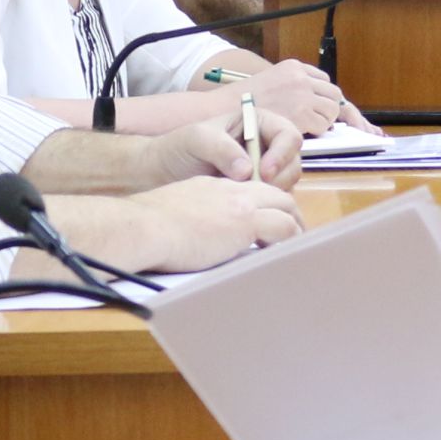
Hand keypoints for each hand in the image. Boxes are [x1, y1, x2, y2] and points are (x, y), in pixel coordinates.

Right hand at [108, 176, 302, 272]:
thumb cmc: (147, 226)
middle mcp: (232, 190)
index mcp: (214, 186)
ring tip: (297, 246)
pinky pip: (283, 228)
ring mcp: (241, 205)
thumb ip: (195, 216)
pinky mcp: (245, 223)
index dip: (265, 205)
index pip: (251, 190)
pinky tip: (287, 253)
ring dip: (295, 227)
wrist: (143, 226)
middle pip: (276, 195)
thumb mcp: (176, 210)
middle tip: (294, 234)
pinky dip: (291, 240)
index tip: (269, 221)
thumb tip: (196, 235)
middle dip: (290, 213)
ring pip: (286, 208)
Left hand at [147, 116, 301, 189]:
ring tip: (245, 197)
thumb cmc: (177, 149)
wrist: (159, 174)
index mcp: (257, 122)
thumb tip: (248, 170)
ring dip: (274, 191)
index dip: (282, 153)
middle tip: (256, 190)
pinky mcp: (258, 189)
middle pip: (293, 160)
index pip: (288, 134)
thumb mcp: (197, 139)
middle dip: (280, 176)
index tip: (264, 172)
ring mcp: (264, 168)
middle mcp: (266, 144)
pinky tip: (244, 205)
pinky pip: (274, 197)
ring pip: (288, 181)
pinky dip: (266, 203)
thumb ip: (222, 149)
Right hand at [238, 59, 362, 136]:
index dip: (324, 97)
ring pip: (332, 109)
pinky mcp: (301, 112)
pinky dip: (316, 131)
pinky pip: (323, 124)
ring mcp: (302, 94)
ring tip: (307, 128)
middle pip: (334, 94)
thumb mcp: (270, 83)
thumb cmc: (243, 102)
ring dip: (324, 120)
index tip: (322, 107)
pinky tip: (301, 133)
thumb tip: (311, 101)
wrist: (225, 109)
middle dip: (330, 109)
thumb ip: (291, 88)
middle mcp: (301, 77)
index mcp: (293, 67)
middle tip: (318, 121)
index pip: (324, 80)